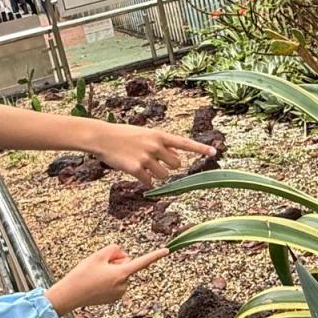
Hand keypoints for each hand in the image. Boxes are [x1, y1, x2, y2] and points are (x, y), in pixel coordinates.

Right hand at [46, 245, 169, 314]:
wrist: (70, 295)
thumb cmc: (82, 274)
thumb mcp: (97, 256)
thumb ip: (114, 249)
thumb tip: (122, 255)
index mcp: (121, 274)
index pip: (142, 262)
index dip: (155, 255)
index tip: (167, 251)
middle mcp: (123, 285)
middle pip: (126, 265)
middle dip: (116, 262)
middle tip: (99, 266)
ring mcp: (119, 293)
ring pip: (121, 274)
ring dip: (111, 272)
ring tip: (95, 276)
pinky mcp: (114, 298)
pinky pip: (116, 283)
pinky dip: (109, 280)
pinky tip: (96, 283)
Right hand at [90, 124, 215, 187]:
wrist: (102, 137)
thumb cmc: (124, 136)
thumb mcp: (145, 135)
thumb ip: (162, 145)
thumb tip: (177, 158)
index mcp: (159, 135)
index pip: (184, 143)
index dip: (200, 148)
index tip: (215, 152)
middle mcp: (155, 145)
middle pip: (176, 165)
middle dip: (169, 167)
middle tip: (156, 163)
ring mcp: (146, 157)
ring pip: (164, 175)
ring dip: (156, 175)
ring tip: (142, 165)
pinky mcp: (136, 169)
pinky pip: (149, 182)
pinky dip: (145, 181)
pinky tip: (134, 172)